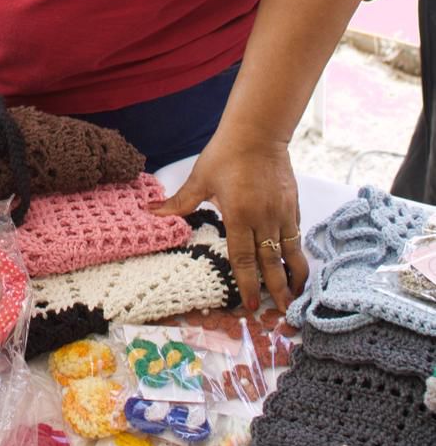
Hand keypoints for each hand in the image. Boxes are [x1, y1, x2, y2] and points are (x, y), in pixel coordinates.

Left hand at [149, 137, 307, 312]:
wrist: (258, 132)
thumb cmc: (225, 154)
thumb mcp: (200, 178)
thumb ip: (179, 202)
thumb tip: (149, 213)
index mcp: (239, 215)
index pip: (243, 258)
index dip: (248, 284)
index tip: (250, 305)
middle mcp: (263, 218)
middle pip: (270, 262)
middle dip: (276, 290)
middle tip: (281, 313)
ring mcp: (282, 212)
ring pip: (290, 251)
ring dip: (293, 276)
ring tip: (296, 297)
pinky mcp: (293, 204)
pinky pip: (295, 234)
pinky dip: (295, 251)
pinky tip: (295, 263)